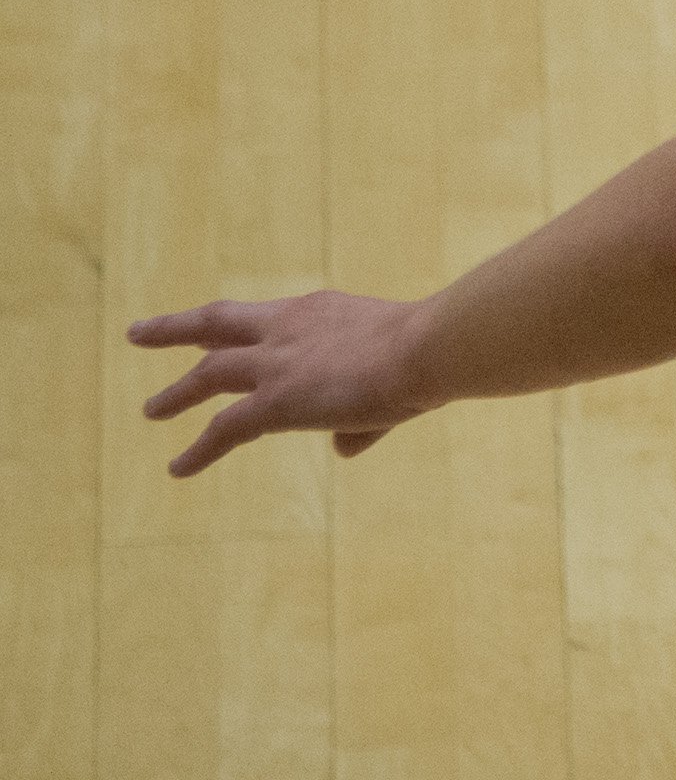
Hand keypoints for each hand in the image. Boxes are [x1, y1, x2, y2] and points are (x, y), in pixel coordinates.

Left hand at [129, 291, 437, 477]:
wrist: (431, 347)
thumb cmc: (432, 353)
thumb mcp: (397, 375)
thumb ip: (363, 414)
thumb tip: (342, 447)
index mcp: (319, 311)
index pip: (270, 320)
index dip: (239, 330)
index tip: (211, 337)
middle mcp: (287, 328)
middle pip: (218, 322)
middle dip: (177, 329)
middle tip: (140, 333)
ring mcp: (276, 363)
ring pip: (208, 373)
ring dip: (175, 393)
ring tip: (150, 411)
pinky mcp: (275, 401)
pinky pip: (224, 429)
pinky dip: (199, 450)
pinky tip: (178, 468)